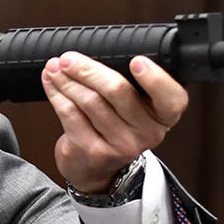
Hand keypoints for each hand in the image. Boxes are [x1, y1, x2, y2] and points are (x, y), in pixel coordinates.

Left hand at [41, 52, 187, 192]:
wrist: (96, 169)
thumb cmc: (115, 128)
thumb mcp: (134, 109)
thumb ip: (129, 84)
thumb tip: (98, 53)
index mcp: (163, 117)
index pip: (171, 98)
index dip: (155, 79)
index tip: (136, 60)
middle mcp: (147, 133)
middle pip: (117, 91)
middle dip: (88, 69)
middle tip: (69, 59)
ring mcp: (120, 145)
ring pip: (89, 100)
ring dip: (67, 80)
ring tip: (55, 68)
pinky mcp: (93, 151)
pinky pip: (71, 114)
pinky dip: (57, 94)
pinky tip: (51, 84)